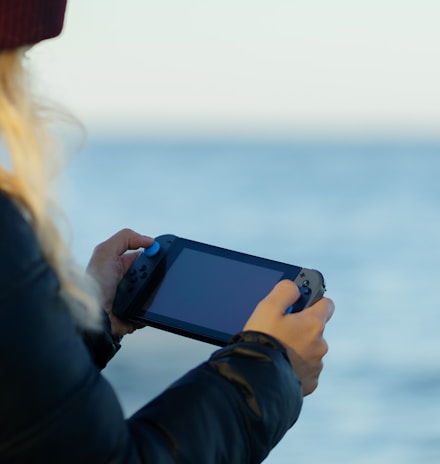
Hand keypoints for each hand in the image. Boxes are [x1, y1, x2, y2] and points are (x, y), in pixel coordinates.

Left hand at [86, 229, 153, 336]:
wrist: (94, 315)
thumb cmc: (94, 284)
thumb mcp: (105, 252)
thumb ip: (125, 238)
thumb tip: (150, 240)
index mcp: (120, 265)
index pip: (143, 255)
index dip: (153, 252)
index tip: (162, 251)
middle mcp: (128, 281)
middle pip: (152, 272)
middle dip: (157, 271)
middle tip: (153, 272)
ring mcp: (133, 298)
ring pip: (155, 289)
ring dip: (157, 288)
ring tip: (149, 289)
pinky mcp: (138, 313)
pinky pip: (153, 307)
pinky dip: (155, 305)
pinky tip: (153, 303)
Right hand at [243, 280, 333, 395]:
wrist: (256, 379)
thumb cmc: (262, 340)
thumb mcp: (267, 307)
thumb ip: (284, 291)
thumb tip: (294, 287)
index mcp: (313, 324)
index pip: (326, 304)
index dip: (313, 301)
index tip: (299, 305)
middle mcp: (320, 345)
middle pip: (314, 329)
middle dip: (300, 327)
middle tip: (278, 330)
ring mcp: (316, 366)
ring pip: (309, 350)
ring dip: (297, 348)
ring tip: (275, 349)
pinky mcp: (310, 383)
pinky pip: (305, 369)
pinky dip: (295, 366)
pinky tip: (279, 365)